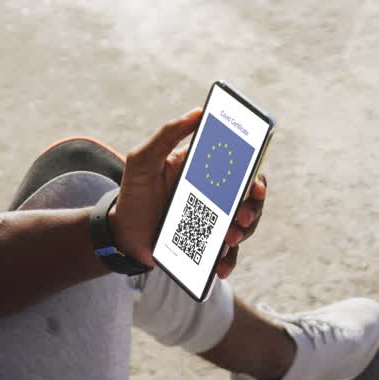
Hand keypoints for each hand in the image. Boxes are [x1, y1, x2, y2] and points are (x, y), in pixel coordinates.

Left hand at [110, 109, 267, 278]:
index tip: (255, 184)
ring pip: (243, 227)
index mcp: (207, 171)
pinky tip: (220, 267)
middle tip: (242, 216)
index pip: (242, 169)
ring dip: (242, 233)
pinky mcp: (206, 247)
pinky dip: (227, 261)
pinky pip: (226, 255)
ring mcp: (213, 222)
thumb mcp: (143, 159)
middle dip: (253, 208)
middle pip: (249, 200)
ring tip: (228, 239)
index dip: (255, 176)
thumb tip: (199, 112)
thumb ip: (167, 134)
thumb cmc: (134, 191)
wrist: (122, 232)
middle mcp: (216, 196)